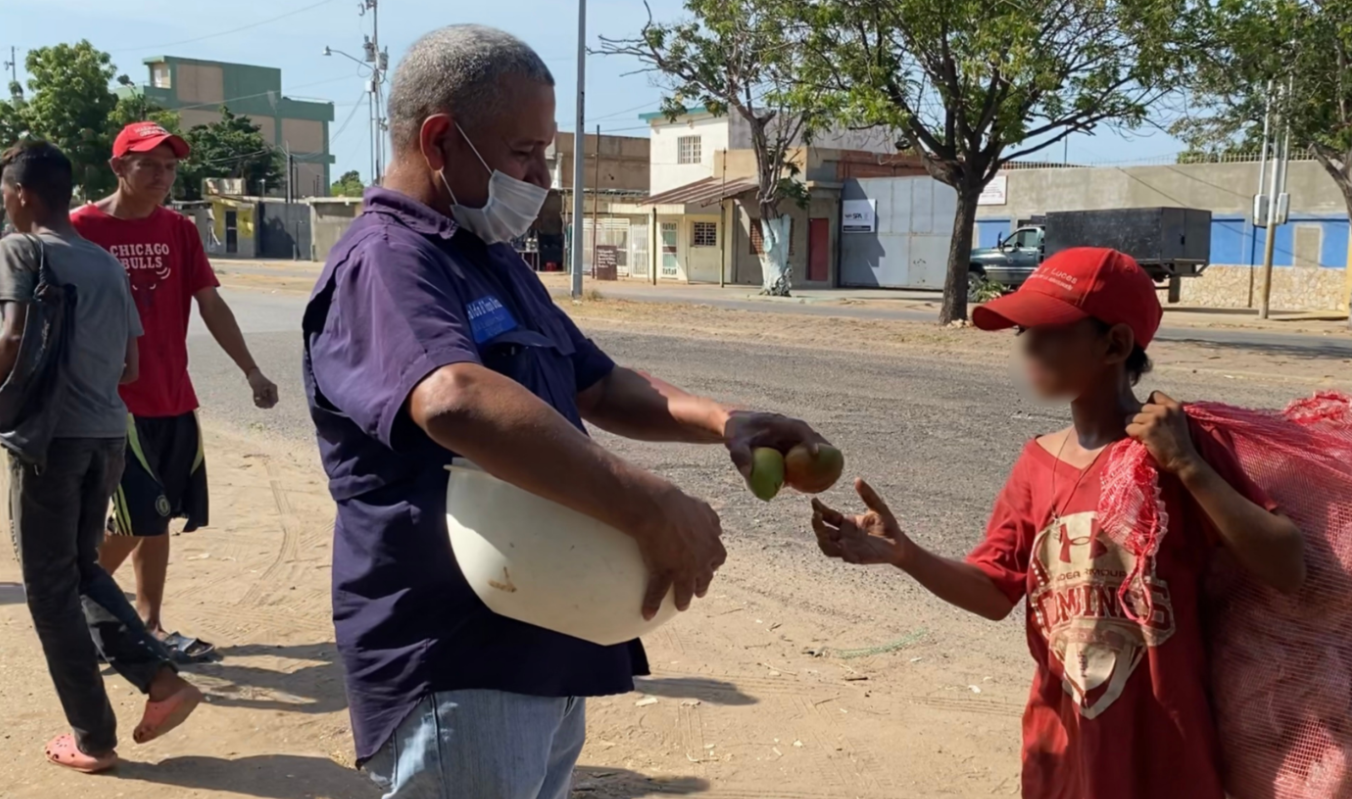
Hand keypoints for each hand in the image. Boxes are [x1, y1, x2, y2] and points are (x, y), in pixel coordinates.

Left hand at [247, 368, 278, 409]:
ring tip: (256, 403)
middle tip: (258, 404)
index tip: (263, 405)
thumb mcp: (256, 386)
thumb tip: (258, 400)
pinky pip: (263, 400)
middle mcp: (271, 391)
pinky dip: (259, 402)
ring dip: (262, 404)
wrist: (252, 373)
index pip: (275, 400)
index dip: (270, 404)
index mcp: (273, 388)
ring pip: (267, 402)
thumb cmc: (255, 378)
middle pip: (271, 402)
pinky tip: (255, 402)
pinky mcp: (263, 393)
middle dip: (265, 405)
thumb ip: (258, 393)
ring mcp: (268, 392)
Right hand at [633, 483, 726, 619]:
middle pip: (705, 577)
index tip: (709, 566)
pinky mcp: (664, 573)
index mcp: (711, 544)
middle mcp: (701, 560)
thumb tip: (717, 527)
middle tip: (698, 590)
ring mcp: (683, 569)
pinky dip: (652, 603)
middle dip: (702, 584)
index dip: (713, 564)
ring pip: (686, 589)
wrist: (659, 509)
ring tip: (681, 606)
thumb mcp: (702, 509)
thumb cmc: (679, 505)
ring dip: (684, 598)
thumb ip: (711, 519)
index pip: (717, 558)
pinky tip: (647, 613)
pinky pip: (658, 592)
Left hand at [724, 410, 827, 479]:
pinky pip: (801, 455)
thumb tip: (748, 473)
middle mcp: (789, 428)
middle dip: (825, 449)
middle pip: (812, 437)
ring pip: (810, 446)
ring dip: (822, 457)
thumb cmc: (735, 433)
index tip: (816, 454)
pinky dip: (809, 465)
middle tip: (835, 464)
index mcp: (780, 423)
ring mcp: (790, 437)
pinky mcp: (788, 445)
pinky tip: (813, 483)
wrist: (734, 426)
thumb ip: (741, 456)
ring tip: (832, 475)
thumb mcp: (735, 444)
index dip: (810, 440)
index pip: (800, 429)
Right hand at [811, 480, 912, 566]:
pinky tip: (839, 543)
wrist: (900, 544)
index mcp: (846, 523)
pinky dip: (838, 550)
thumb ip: (869, 495)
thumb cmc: (888, 526)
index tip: (814, 501)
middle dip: (816, 524)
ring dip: (821, 538)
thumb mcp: (879, 508)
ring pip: (827, 546)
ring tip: (821, 528)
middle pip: (822, 532)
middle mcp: (843, 536)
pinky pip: (843, 555)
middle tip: (816, 514)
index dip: (819, 509)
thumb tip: (858, 479)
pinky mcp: (856, 558)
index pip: (827, 516)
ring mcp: (848, 548)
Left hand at [1126, 391, 1200, 474]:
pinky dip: (1132, 435)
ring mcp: (1154, 419)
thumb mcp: (1179, 420)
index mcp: (1174, 406)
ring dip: (1136, 427)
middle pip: (1141, 408)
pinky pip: (1129, 428)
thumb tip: (1146, 406)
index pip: (1155, 394)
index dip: (1150, 405)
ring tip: (1147, 437)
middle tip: (1150, 431)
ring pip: (1132, 418)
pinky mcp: (1145, 430)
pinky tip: (1142, 441)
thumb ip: (1166, 411)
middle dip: (1143, 419)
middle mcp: (1164, 410)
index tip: (1153, 417)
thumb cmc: (1181, 443)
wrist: (1183, 460)